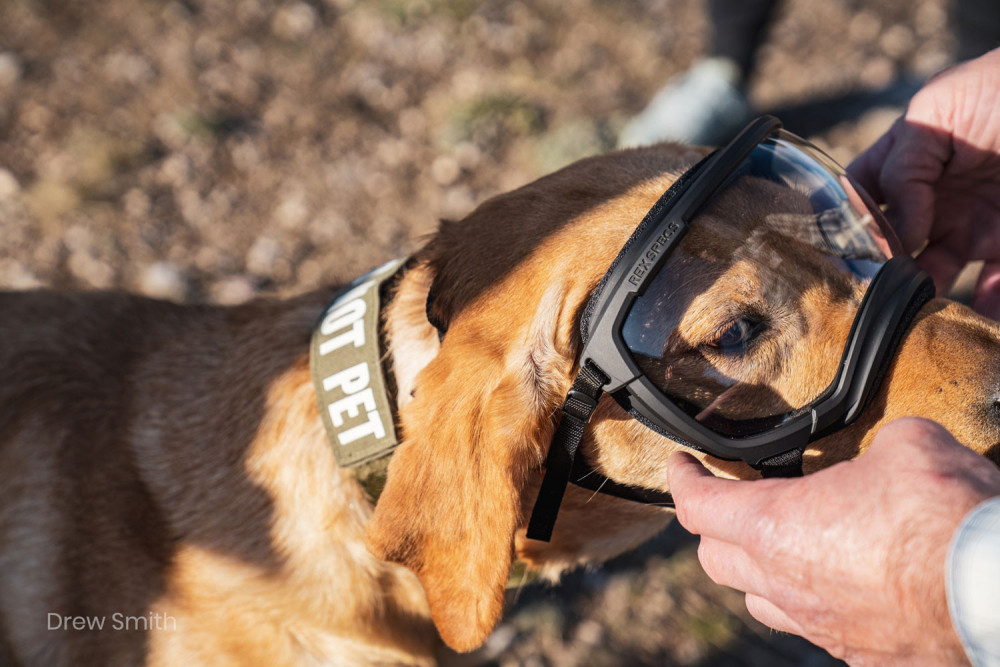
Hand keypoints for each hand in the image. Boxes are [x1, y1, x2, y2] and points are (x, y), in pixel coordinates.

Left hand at [667, 418, 999, 665]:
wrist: (996, 592)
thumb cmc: (948, 517)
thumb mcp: (906, 446)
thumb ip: (875, 446)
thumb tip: (884, 453)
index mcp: (775, 526)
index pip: (698, 506)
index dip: (682, 480)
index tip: (680, 466)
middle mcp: (786, 584)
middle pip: (715, 560)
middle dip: (714, 527)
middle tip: (729, 503)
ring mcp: (822, 627)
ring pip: (761, 602)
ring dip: (757, 572)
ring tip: (779, 546)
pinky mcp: (861, 656)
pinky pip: (814, 630)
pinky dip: (811, 603)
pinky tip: (839, 584)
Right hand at [848, 48, 999, 317]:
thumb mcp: (937, 108)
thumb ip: (902, 167)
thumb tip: (895, 230)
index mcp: (908, 163)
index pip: (860, 199)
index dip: (845, 224)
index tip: (846, 250)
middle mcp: (934, 199)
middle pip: (892, 247)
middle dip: (882, 271)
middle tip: (882, 288)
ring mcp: (973, 224)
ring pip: (934, 275)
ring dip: (923, 295)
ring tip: (922, 307)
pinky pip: (993, 288)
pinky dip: (988, 303)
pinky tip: (983, 305)